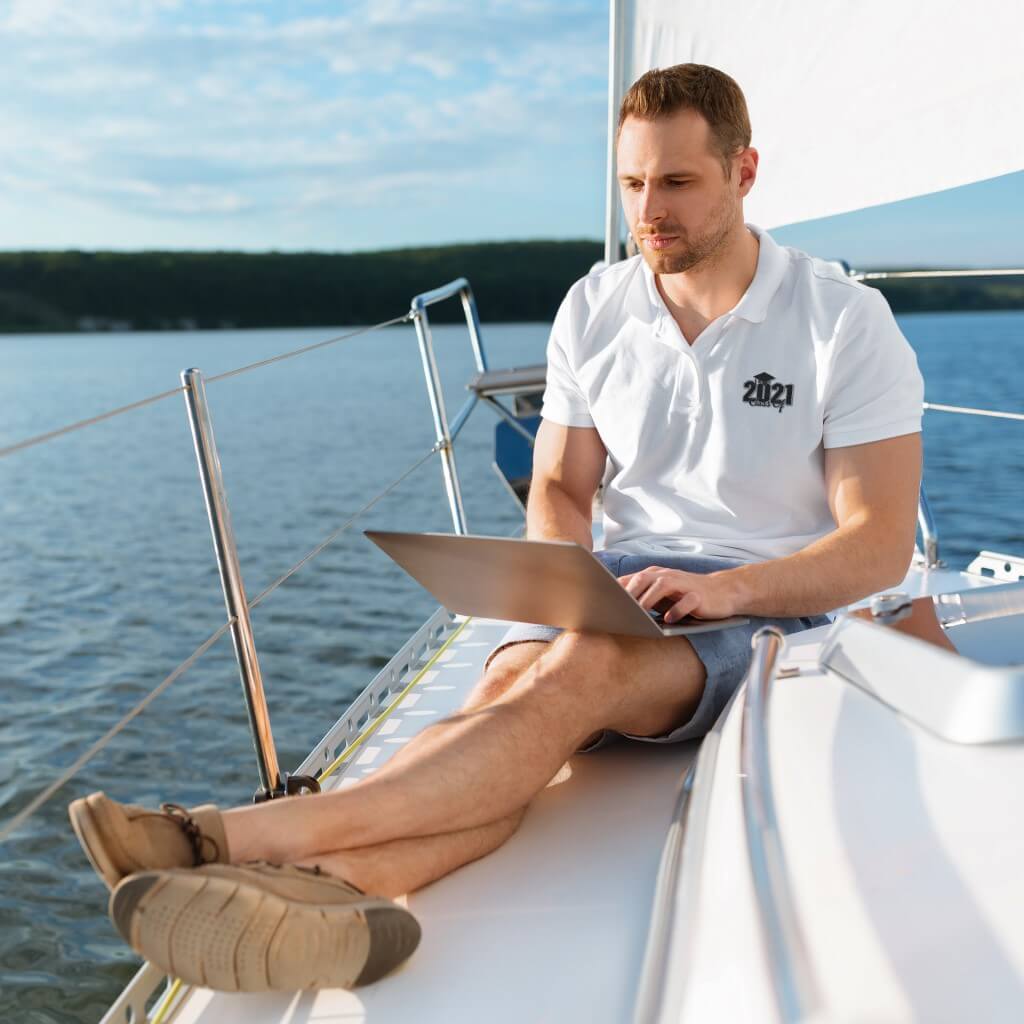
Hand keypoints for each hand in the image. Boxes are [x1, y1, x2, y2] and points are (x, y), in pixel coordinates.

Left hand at [618, 566, 738, 621]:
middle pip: (643, 578)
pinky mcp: (698, 595)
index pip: (631, 579)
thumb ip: (643, 598)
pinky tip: (669, 619)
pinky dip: (677, 609)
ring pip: (662, 586)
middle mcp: (667, 576)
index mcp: (655, 575)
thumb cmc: (686, 595)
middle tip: (616, 608)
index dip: (615, 589)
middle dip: (629, 592)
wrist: (722, 592)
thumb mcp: (662, 595)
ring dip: (649, 599)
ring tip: (638, 613)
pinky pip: (686, 601)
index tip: (601, 601)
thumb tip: (617, 612)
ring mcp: (683, 584)